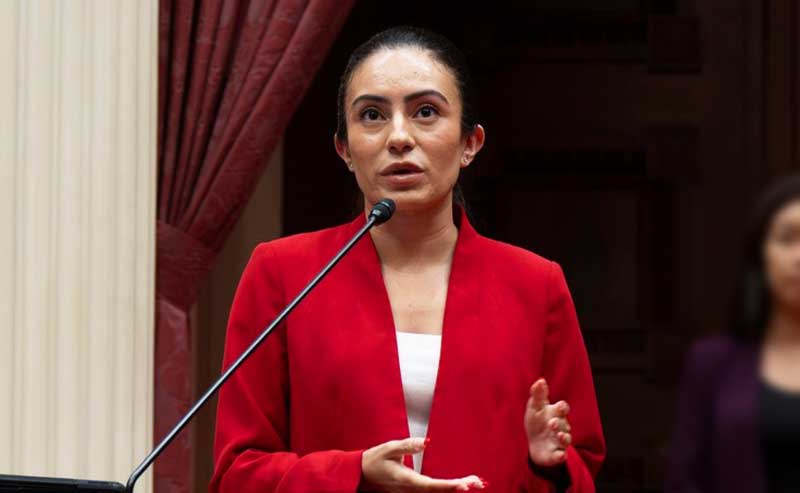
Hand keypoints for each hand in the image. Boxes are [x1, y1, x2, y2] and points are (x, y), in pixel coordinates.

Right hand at [359, 437, 486, 491]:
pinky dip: (446, 489)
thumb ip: (407, 445)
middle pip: (438, 492)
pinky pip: (431, 492)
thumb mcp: (388, 448)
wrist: (358, 475)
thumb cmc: (373, 460)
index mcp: (406, 480)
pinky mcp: (410, 492)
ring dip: (455, 489)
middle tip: (478, 482)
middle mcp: (410, 490)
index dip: (449, 486)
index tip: (465, 484)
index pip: (432, 485)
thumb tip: (426, 442)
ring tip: (474, 483)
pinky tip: (457, 485)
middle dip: (459, 488)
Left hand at [525, 378, 570, 467]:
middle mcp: (561, 427)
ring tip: (558, 435)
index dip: (563, 408)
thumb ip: (538, 394)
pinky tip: (560, 455)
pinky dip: (562, 455)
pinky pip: (562, 456)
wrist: (532, 444)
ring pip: (566, 439)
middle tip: (551, 422)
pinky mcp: (557, 455)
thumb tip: (541, 380)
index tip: (559, 406)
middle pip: (564, 424)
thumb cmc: (536, 422)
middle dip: (559, 423)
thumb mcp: (534, 407)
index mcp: (556, 414)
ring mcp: (560, 441)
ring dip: (563, 437)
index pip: (563, 408)